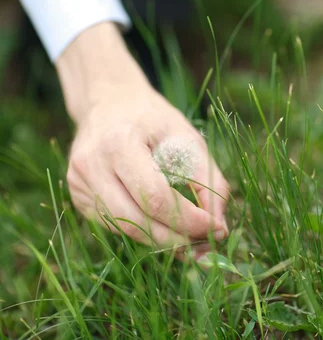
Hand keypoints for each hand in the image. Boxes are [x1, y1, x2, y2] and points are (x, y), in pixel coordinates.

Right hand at [56, 22, 228, 258]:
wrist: (109, 103)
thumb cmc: (154, 120)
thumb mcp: (188, 138)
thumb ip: (209, 180)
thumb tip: (219, 228)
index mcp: (119, 143)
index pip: (155, 197)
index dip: (188, 221)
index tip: (217, 229)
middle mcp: (91, 165)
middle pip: (137, 221)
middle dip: (178, 239)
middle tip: (208, 244)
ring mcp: (79, 184)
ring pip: (126, 230)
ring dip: (163, 242)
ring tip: (194, 242)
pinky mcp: (78, 198)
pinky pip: (116, 226)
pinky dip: (146, 232)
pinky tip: (169, 230)